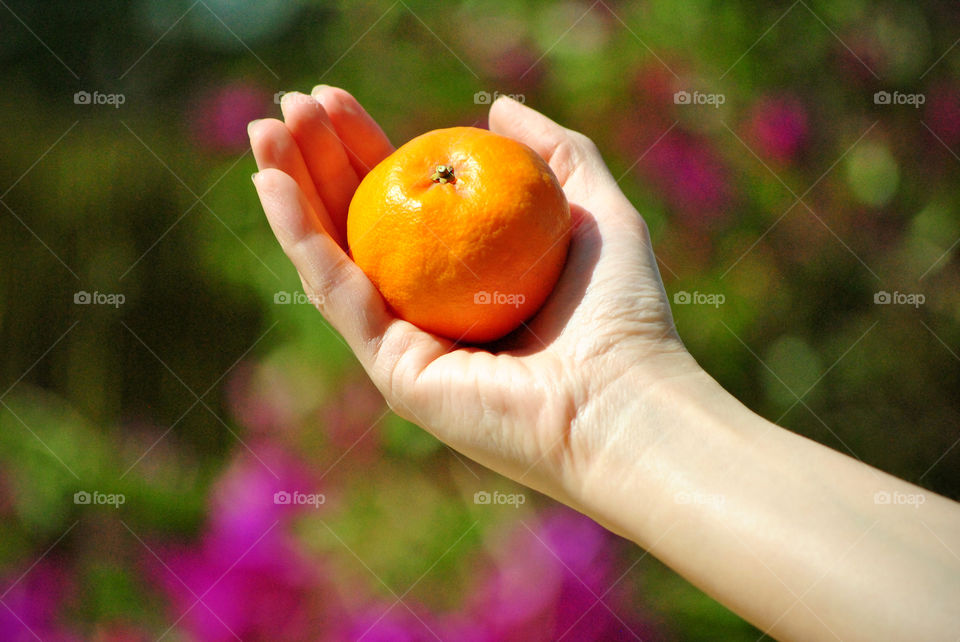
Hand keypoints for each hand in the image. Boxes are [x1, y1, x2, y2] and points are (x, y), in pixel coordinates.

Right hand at [248, 86, 697, 504]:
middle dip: (318, 161)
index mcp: (469, 276)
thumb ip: (555, 151)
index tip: (333, 100)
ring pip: (334, 256)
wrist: (622, 399)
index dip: (365, 148)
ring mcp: (406, 344)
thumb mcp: (594, 206)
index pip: (406, 200)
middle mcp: (431, 310)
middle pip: (360, 223)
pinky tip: (272, 184)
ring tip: (264, 129)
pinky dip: (300, 238)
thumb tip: (496, 106)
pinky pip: (338, 294)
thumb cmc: (622, 311)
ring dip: (292, 189)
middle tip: (289, 104)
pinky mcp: (393, 372)